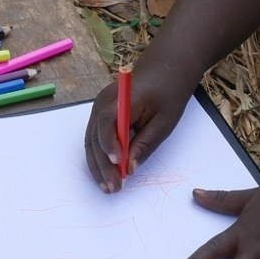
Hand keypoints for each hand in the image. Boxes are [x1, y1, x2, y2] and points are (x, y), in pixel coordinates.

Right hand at [84, 67, 191, 191]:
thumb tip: (130, 169)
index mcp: (123, 97)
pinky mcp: (101, 114)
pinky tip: (106, 174)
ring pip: (92, 140)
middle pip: (95, 136)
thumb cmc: (168, 94)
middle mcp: (104, 101)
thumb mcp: (164, 122)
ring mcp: (100, 107)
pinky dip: (100, 156)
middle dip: (102, 164)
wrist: (164, 71)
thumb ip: (145, 144)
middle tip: (114, 187)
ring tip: (108, 187)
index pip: (108, 121)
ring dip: (98, 165)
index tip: (118, 164)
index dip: (110, 144)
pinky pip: (95, 137)